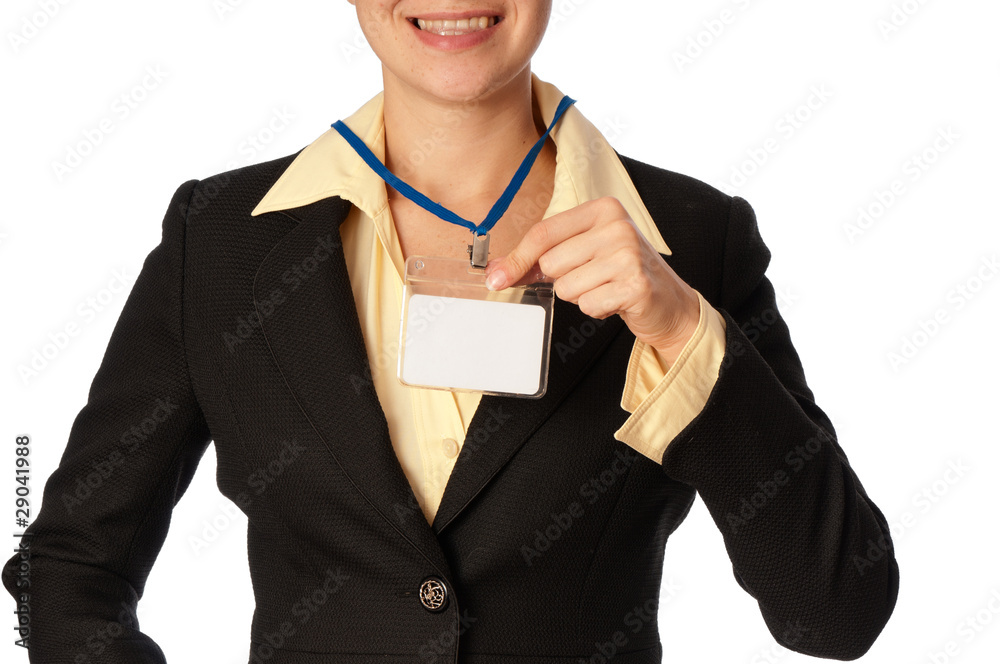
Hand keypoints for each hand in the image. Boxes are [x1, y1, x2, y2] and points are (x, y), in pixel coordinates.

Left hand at [484, 196, 701, 365]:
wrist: (668, 302)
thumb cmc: (619, 274)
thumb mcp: (581, 254)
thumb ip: (538, 260)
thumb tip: (496, 273)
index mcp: (601, 209)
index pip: (543, 233)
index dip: (517, 259)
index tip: (497, 279)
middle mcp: (617, 225)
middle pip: (552, 263)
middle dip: (564, 280)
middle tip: (592, 278)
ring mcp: (629, 254)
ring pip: (567, 287)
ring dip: (581, 296)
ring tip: (606, 288)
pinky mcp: (636, 284)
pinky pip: (588, 305)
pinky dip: (598, 310)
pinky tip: (616, 300)